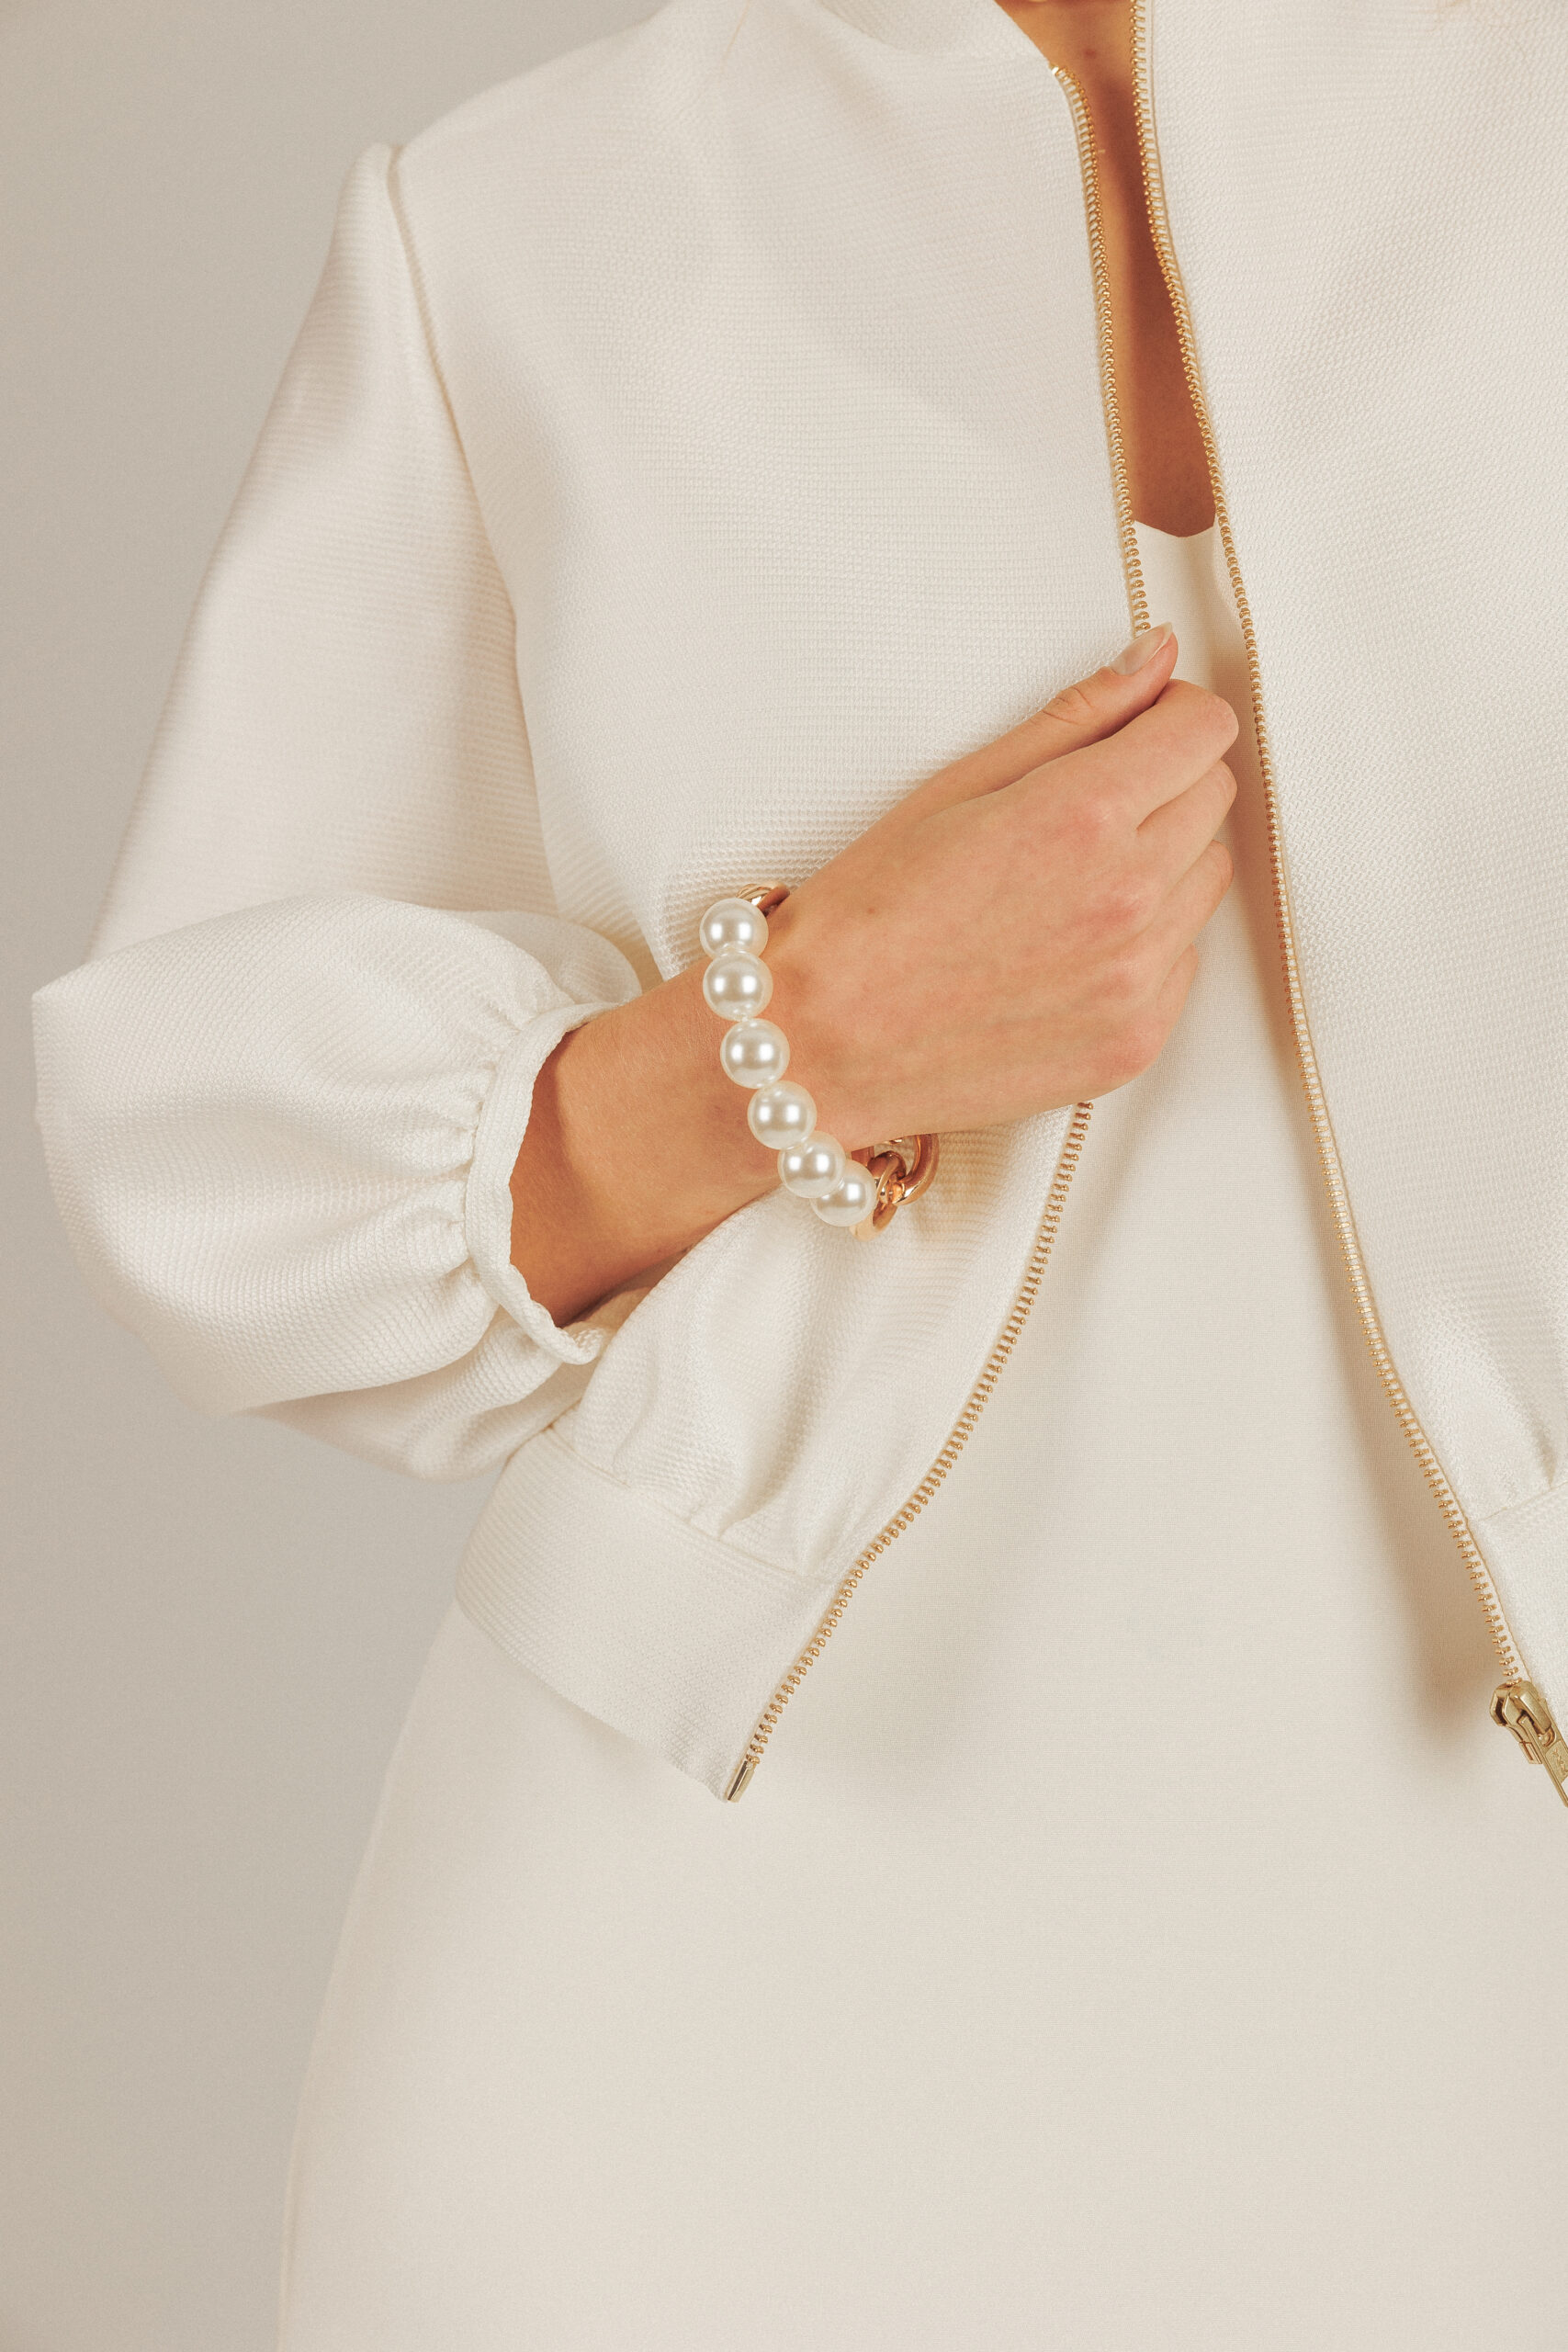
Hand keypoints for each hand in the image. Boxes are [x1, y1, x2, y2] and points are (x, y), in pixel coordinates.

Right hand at [512, 626, 1234, 1320]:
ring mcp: (1139, 977)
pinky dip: (1144, 947)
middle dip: (1162, 787)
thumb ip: (1075, 717)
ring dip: (1160, 868)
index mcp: (1085, 815)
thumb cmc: (868, 917)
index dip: (1169, 716)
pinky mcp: (1136, 1040)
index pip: (1205, 728)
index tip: (1135, 730)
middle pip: (1215, 798)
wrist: (824, 1044)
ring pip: (1207, 881)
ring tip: (1063, 889)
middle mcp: (1129, 896)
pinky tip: (1064, 950)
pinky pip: (1182, 962)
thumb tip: (1154, 661)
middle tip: (1078, 814)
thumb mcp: (958, 786)